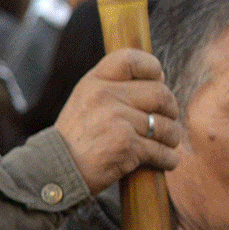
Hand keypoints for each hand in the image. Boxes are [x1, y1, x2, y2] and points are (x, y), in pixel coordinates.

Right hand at [55, 48, 180, 193]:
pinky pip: (162, 151)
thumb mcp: (86, 100)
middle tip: (166, 120)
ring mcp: (115, 120)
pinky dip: (169, 159)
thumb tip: (160, 79)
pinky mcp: (126, 145)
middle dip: (171, 110)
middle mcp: (103, 96)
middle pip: (160, 93)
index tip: (157, 81)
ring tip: (165, 143)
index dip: (152, 67)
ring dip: (171, 138)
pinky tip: (164, 161)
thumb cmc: (78, 137)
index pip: (131, 59)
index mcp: (93, 82)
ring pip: (165, 125)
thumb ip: (114, 86)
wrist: (57, 170)